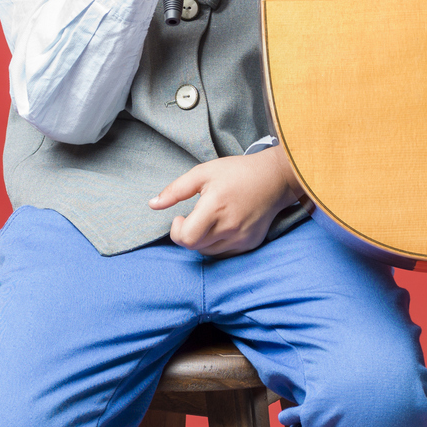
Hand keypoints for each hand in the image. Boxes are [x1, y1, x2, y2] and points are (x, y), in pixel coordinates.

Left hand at [150, 146, 303, 256]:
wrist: (274, 179)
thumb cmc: (236, 172)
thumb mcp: (203, 172)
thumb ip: (175, 190)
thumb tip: (152, 204)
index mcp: (215, 207)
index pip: (186, 238)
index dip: (176, 230)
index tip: (180, 217)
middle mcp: (229, 226)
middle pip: (194, 246)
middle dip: (187, 233)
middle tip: (194, 216)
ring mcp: (241, 238)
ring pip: (207, 252)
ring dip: (201, 240)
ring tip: (209, 220)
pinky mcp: (249, 244)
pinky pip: (223, 254)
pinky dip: (216, 244)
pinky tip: (221, 227)